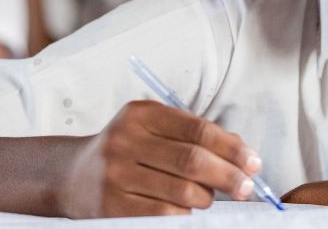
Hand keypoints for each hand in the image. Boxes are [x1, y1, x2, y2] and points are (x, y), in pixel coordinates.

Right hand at [57, 101, 262, 217]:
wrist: (73, 176)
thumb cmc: (128, 150)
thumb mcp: (153, 130)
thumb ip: (194, 135)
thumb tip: (242, 152)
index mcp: (140, 114)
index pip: (197, 130)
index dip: (231, 148)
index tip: (253, 162)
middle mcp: (124, 141)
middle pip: (192, 161)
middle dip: (228, 176)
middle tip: (247, 187)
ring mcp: (115, 175)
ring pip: (182, 191)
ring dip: (207, 198)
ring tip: (208, 196)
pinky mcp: (112, 207)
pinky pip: (165, 213)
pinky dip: (185, 212)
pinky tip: (186, 207)